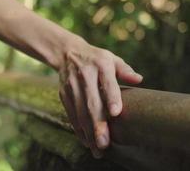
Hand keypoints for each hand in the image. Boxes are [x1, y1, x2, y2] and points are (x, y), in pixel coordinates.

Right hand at [58, 39, 142, 157]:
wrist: (67, 53)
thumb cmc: (96, 59)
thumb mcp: (111, 59)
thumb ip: (125, 70)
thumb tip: (139, 79)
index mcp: (100, 64)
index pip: (107, 82)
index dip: (111, 97)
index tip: (115, 113)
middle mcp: (84, 75)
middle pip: (91, 102)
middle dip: (97, 124)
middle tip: (105, 143)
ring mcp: (72, 86)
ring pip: (80, 112)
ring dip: (88, 132)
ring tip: (97, 149)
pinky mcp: (64, 94)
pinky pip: (71, 114)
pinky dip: (78, 128)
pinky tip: (86, 141)